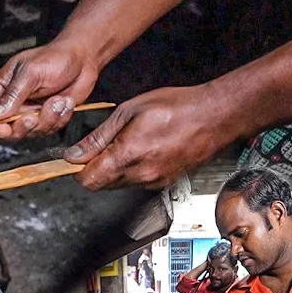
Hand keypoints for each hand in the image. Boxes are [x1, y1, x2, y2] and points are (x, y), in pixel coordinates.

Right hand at [0, 38, 99, 140]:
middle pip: (5, 130)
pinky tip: (65, 102)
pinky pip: (49, 130)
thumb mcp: (31, 72)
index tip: (3, 127)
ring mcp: (30, 112)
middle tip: (32, 118)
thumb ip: (13, 94)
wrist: (82, 59)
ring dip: (47, 119)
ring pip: (30, 132)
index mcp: (1, 89)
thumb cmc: (54, 57)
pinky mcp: (47, 118)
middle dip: (21, 127)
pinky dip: (60, 118)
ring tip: (58, 101)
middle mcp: (13, 103)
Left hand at [63, 84, 234, 190]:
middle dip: (94, 169)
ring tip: (126, 143)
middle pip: (102, 185)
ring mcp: (154, 181)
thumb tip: (76, 154)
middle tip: (101, 146)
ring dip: (113, 169)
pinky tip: (141, 150)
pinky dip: (131, 170)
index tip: (77, 157)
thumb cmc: (177, 107)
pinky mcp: (165, 182)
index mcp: (128, 156)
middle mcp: (141, 175)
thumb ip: (99, 137)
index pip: (88, 180)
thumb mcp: (128, 111)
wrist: (216, 115)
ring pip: (119, 185)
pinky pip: (137, 182)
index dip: (78, 169)